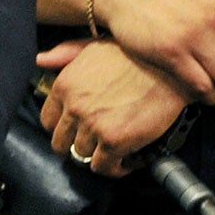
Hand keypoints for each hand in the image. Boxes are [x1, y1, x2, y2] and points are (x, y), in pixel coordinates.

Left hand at [38, 39, 187, 176]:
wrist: (171, 68)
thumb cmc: (136, 54)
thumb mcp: (94, 46)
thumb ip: (66, 53)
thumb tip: (42, 60)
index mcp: (65, 85)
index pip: (49, 120)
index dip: (63, 129)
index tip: (75, 131)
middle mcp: (74, 107)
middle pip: (61, 143)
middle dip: (76, 146)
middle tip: (94, 145)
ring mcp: (93, 126)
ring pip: (82, 156)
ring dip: (97, 156)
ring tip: (113, 151)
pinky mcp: (115, 141)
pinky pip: (104, 167)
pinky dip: (114, 168)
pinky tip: (125, 161)